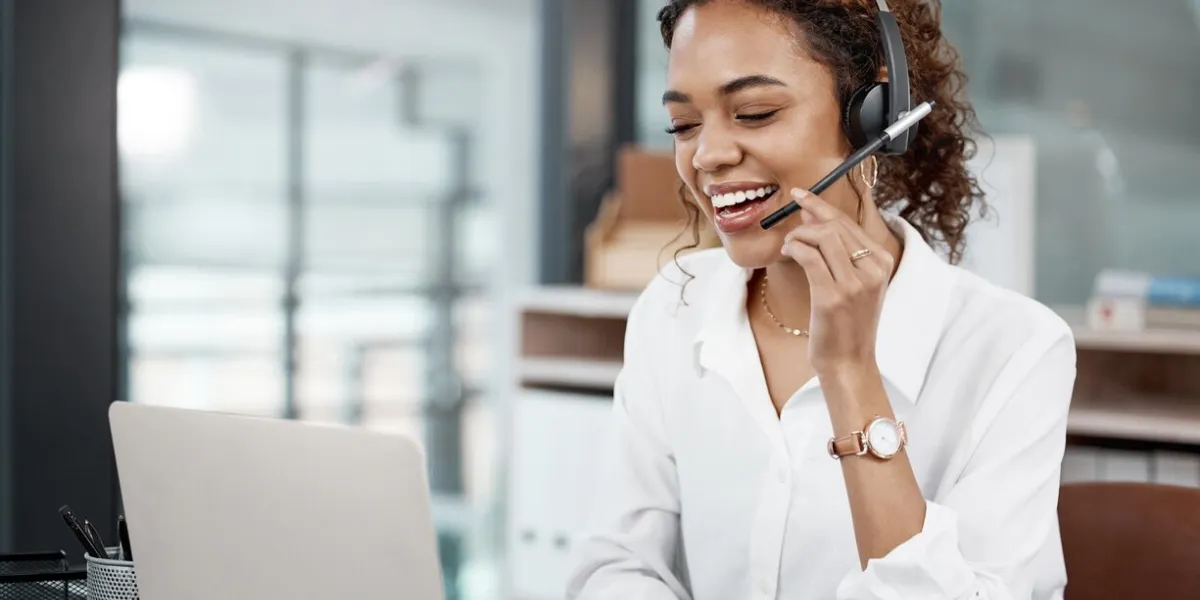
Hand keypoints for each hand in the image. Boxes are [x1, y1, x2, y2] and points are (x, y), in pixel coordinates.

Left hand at [780, 188, 895, 378]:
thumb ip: (839, 250)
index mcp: (883, 261)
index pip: (849, 222)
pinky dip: (794, 248)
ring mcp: (855, 283)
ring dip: (798, 235)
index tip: (800, 195)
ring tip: (789, 246)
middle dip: (807, 219)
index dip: (821, 205)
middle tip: (790, 229)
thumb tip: (812, 214)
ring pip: (822, 236)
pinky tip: (788, 253)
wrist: (850, 362)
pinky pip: (809, 257)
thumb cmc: (847, 323)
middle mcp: (874, 269)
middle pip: (835, 226)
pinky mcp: (833, 296)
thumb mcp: (853, 282)